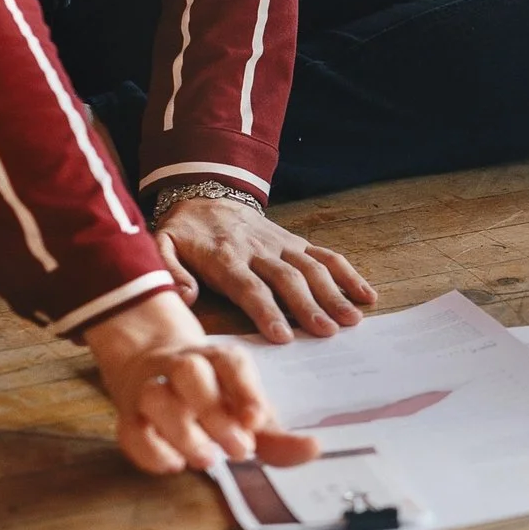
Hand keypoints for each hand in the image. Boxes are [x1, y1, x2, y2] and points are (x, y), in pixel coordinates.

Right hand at [82, 291, 320, 474]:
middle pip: (190, 374)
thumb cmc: (214, 397)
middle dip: (214, 412)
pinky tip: (174, 464)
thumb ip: (279, 436)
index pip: (232, 364)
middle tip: (239, 450)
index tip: (257, 420)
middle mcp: (183, 366)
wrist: (154, 368)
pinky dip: (149, 450)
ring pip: (156, 397)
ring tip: (207, 459)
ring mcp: (152, 387)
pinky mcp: (129, 415)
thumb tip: (313, 450)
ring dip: (181, 429)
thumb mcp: (248, 411)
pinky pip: (131, 429)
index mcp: (220, 359)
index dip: (245, 391)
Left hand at [153, 194, 377, 341]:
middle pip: (287, 279)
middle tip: (327, 332)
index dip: (267, 311)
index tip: (284, 336)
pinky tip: (366, 295)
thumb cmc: (185, 232)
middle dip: (309, 306)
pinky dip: (348, 274)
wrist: (206, 193)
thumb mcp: (162, 245)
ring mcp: (281, 245)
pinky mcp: (296, 242)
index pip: (250, 287)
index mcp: (225, 258)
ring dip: (334, 293)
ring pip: (312, 268)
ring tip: (352, 320)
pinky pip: (326, 255)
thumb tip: (185, 297)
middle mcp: (258, 250)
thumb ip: (170, 271)